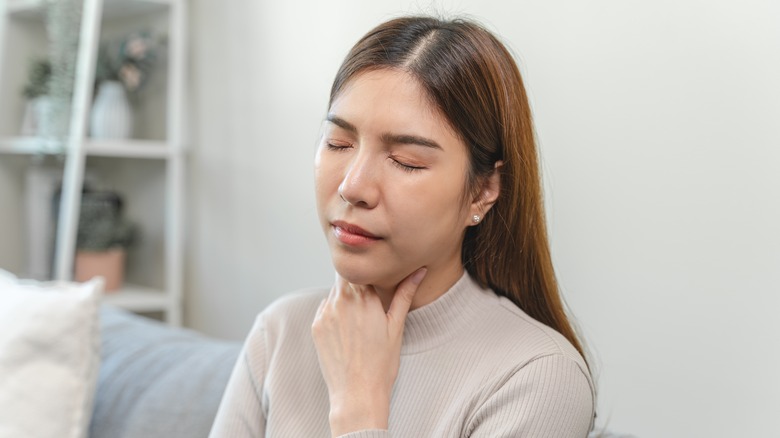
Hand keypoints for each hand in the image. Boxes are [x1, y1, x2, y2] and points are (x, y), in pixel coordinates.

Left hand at [311, 267, 426, 435]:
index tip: (374, 279)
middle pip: (344, 277)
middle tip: (368, 302)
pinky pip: (325, 309)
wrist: (357, 394)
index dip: (367, 273)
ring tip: (358, 322)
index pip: (360, 269)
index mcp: (364, 297)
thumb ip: (405, 294)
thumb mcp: (397, 326)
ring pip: (334, 293)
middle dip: (355, 284)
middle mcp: (341, 300)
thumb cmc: (381, 364)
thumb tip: (419, 271)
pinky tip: (346, 332)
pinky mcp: (316, 326)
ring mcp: (325, 313)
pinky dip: (334, 313)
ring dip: (344, 298)